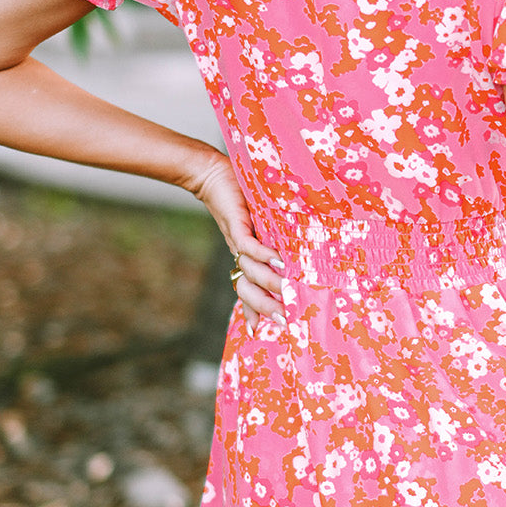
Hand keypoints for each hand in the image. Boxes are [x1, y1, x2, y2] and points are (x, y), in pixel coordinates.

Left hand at [183, 148, 285, 330]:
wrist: (212, 175)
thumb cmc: (240, 197)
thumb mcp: (261, 222)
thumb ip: (273, 237)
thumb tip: (293, 252)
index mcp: (244, 257)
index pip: (249, 290)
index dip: (255, 311)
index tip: (266, 331)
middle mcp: (239, 254)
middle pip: (247, 289)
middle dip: (264, 306)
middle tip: (283, 320)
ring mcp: (237, 241)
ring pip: (250, 271)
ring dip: (268, 282)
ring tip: (287, 290)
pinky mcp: (237, 225)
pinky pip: (248, 246)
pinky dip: (263, 254)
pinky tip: (278, 260)